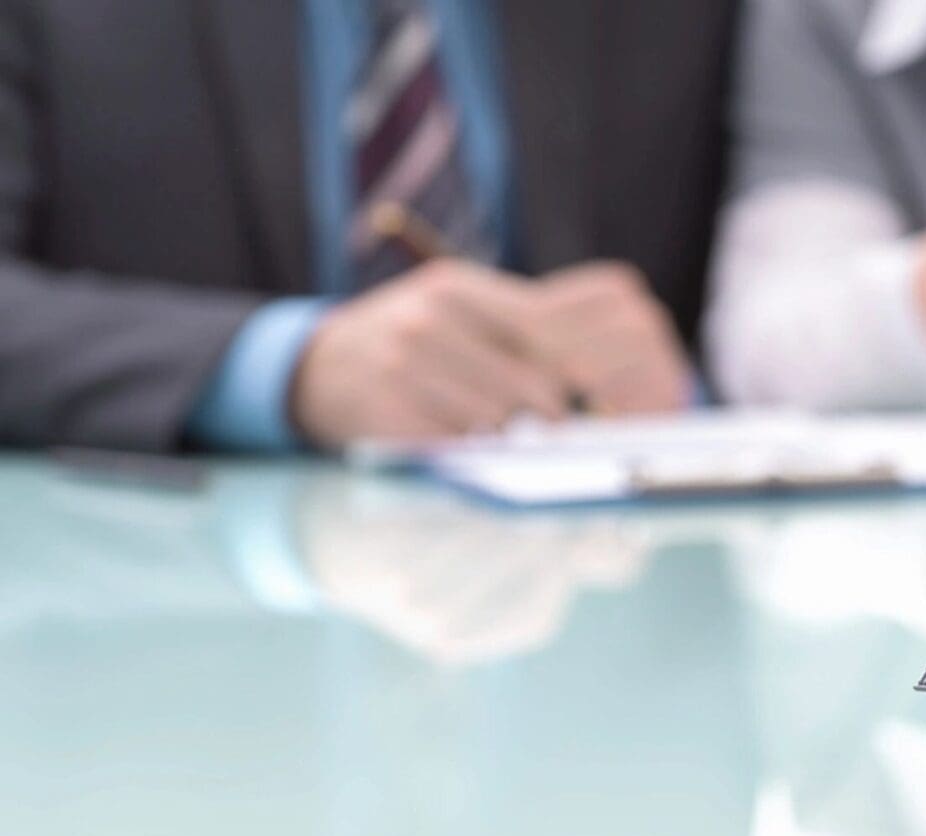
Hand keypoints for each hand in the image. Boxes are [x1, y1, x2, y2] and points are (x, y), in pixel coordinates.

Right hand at [290, 260, 693, 447]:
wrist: (316, 367)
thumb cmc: (409, 343)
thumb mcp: (456, 313)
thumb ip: (518, 332)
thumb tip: (593, 377)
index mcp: (458, 288)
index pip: (544, 331)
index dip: (586, 373)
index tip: (607, 403)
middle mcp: (429, 320)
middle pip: (529, 384)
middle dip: (556, 419)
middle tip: (568, 437)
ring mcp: (401, 366)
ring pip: (495, 420)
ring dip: (511, 441)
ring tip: (506, 441)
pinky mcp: (384, 413)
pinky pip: (453, 446)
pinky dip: (469, 455)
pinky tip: (462, 447)